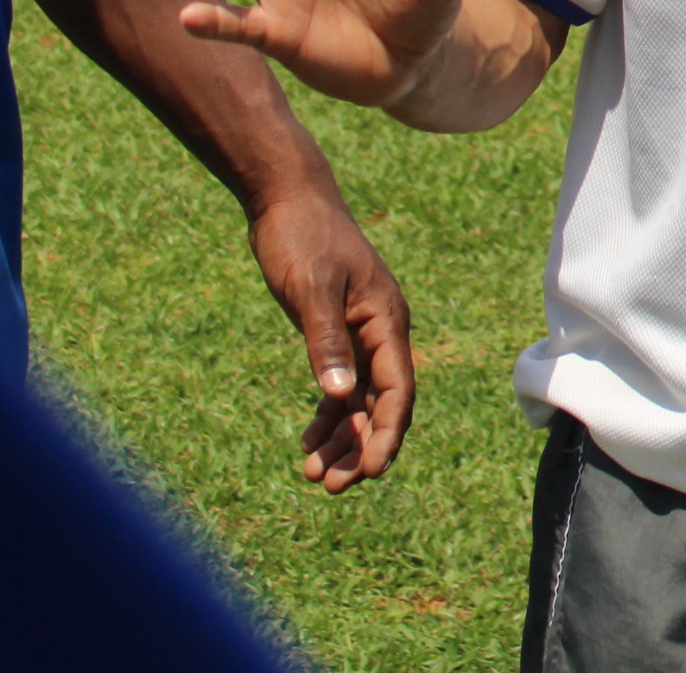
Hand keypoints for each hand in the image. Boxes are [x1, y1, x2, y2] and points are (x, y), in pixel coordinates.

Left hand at [245, 190, 415, 491]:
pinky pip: (342, 384)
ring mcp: (361, 332)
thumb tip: (338, 395)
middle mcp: (381, 330)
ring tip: (311, 473)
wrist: (289, 200)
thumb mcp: (310, 291)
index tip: (369, 473)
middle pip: (382, 403)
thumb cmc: (302, 239)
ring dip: (342, 437)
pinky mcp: (338, 331)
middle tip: (328, 486)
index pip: (397, 389)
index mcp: (386, 320)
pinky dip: (329, 414)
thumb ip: (325, 342)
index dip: (386, 434)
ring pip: (361, 399)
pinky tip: (308, 440)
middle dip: (360, 447)